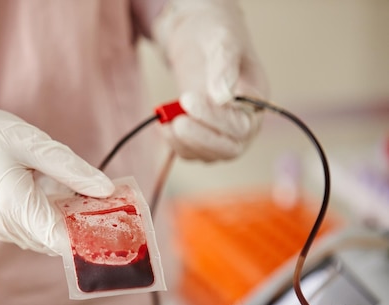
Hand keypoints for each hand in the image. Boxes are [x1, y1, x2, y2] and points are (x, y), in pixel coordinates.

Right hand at [0, 80, 114, 254]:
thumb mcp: (36, 145)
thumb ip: (72, 170)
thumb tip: (106, 190)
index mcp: (13, 202)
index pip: (57, 237)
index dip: (87, 240)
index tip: (115, 235)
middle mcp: (5, 223)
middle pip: (54, 241)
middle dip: (83, 230)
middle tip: (113, 212)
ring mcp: (0, 227)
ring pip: (45, 239)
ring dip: (69, 226)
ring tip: (92, 204)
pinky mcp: (0, 224)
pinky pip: (34, 231)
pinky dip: (53, 221)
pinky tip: (66, 202)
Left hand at [154, 0, 268, 160]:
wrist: (197, 38)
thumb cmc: (214, 34)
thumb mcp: (221, 39)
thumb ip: (224, 65)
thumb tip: (223, 96)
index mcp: (256, 101)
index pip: (242, 125)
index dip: (216, 119)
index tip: (188, 100)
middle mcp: (243, 123)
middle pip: (228, 149)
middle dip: (200, 139)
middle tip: (176, 123)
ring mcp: (222, 133)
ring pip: (206, 155)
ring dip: (183, 142)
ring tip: (165, 119)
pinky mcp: (200, 137)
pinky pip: (189, 151)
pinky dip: (173, 143)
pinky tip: (162, 123)